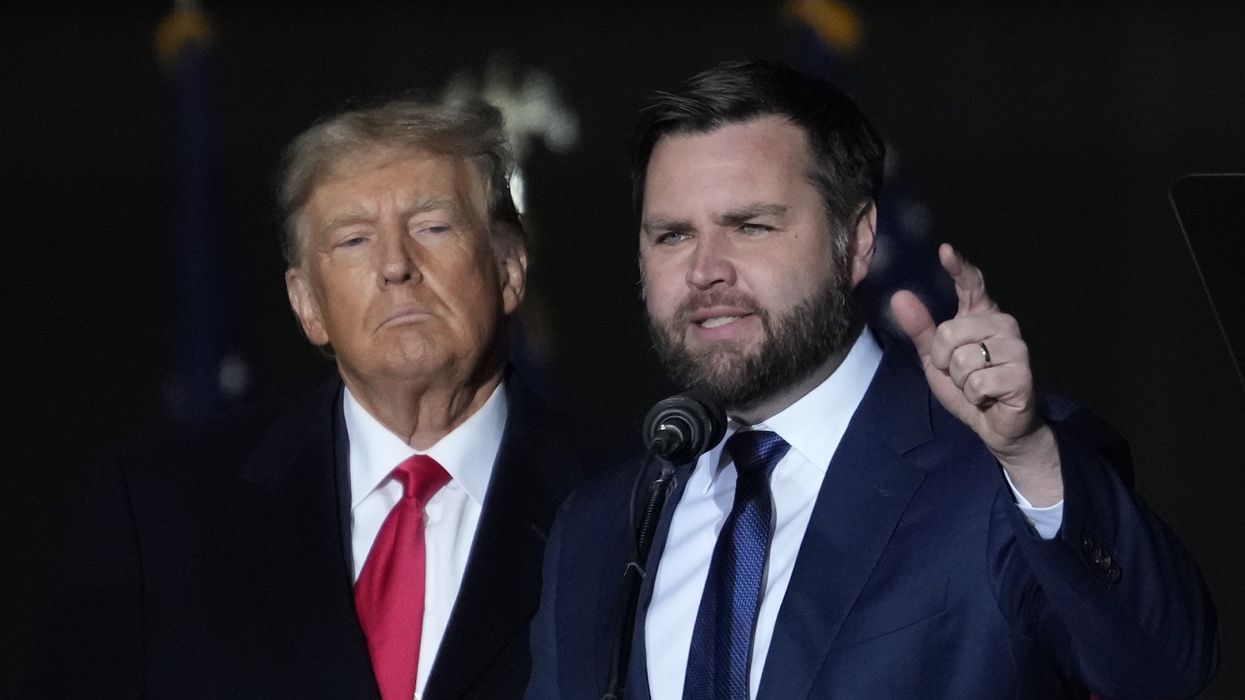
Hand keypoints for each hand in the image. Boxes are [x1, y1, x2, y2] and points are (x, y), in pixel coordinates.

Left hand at [890, 243, 1061, 505]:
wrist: (997, 425)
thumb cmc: (968, 387)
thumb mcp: (935, 360)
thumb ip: (920, 329)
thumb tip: (900, 297)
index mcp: (981, 316)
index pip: (971, 285)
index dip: (958, 268)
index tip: (945, 250)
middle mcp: (1003, 324)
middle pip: (949, 332)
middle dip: (943, 362)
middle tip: (961, 375)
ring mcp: (1016, 347)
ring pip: (962, 359)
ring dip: (960, 381)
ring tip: (977, 386)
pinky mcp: (1022, 373)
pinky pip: (977, 381)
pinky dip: (974, 395)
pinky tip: (988, 397)